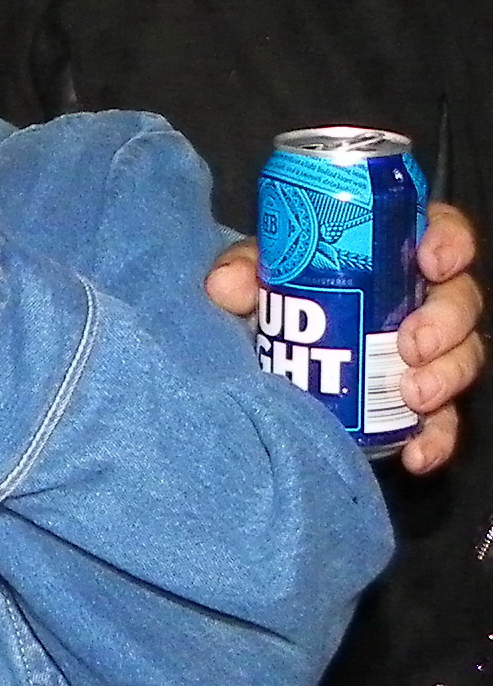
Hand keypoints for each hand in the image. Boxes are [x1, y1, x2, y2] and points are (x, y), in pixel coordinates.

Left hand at [206, 202, 481, 473]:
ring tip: (412, 394)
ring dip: (446, 377)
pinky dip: (437, 439)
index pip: (438, 231)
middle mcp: (416, 298)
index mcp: (388, 253)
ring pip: (461, 357)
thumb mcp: (256, 275)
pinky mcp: (418, 402)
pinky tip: (418, 454)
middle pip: (459, 299)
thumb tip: (225, 285)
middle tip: (412, 343)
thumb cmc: (273, 297)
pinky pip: (444, 422)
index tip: (431, 262)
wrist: (265, 353)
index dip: (449, 241)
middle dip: (446, 321)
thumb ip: (241, 271)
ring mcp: (425, 351)